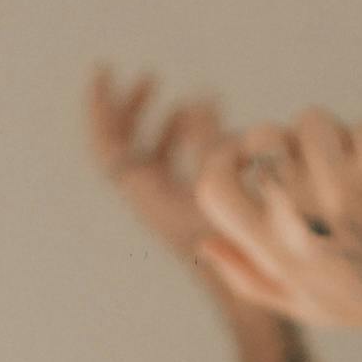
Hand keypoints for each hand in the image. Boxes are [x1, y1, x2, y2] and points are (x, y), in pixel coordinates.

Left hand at [87, 65, 255, 305]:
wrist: (260, 289)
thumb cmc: (245, 243)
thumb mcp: (228, 181)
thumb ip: (210, 137)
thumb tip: (199, 97)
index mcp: (150, 199)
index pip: (108, 149)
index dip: (101, 110)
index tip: (104, 71)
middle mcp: (152, 202)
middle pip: (121, 148)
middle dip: (127, 108)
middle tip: (146, 75)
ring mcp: (169, 206)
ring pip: (149, 155)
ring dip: (157, 120)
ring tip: (173, 89)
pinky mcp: (190, 210)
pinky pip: (174, 165)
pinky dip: (184, 136)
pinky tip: (208, 111)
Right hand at [190, 110, 361, 361]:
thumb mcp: (310, 307)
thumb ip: (252, 278)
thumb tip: (203, 243)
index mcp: (277, 256)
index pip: (212, 187)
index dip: (220, 159)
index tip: (241, 154)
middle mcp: (306, 222)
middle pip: (266, 141)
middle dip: (286, 142)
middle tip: (310, 160)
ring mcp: (348, 192)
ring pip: (312, 122)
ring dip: (330, 137)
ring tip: (353, 169)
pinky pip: (360, 130)